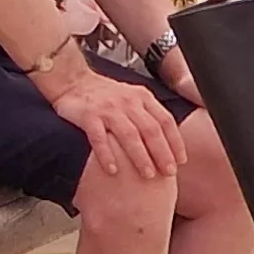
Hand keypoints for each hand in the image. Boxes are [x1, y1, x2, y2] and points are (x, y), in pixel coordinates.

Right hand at [34, 53, 183, 180]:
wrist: (72, 80)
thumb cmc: (104, 93)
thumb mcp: (132, 96)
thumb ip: (148, 114)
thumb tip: (168, 142)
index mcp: (141, 97)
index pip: (165, 120)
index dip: (175, 142)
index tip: (180, 160)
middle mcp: (127, 102)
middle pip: (150, 129)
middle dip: (162, 153)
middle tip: (169, 172)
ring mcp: (108, 109)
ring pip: (129, 135)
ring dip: (141, 156)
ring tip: (148, 174)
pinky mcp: (88, 116)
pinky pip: (99, 138)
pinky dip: (107, 155)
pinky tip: (112, 170)